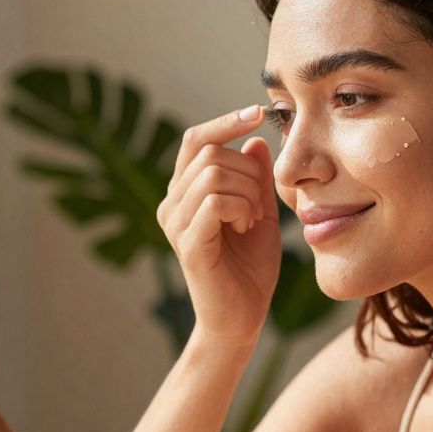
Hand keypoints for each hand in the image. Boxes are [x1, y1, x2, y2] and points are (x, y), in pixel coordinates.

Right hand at [157, 105, 280, 346]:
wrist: (242, 318)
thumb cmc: (249, 269)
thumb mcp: (261, 213)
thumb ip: (256, 177)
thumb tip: (255, 138)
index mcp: (185, 193)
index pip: (196, 139)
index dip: (225, 122)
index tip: (258, 113)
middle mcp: (171, 204)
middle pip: (209, 152)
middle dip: (248, 170)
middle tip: (260, 205)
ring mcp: (175, 224)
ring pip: (212, 173)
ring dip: (246, 191)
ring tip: (251, 219)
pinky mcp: (187, 244)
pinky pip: (214, 202)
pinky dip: (240, 208)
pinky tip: (245, 229)